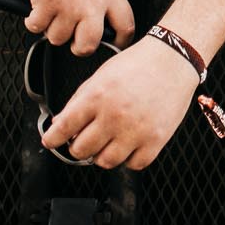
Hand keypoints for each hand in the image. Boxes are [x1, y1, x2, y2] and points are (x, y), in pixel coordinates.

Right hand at [16, 0, 135, 54]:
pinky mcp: (45, 4)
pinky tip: (35, 9)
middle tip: (72, 38)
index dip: (121, 40)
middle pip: (88, 45)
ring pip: (58, 38)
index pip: (126, 25)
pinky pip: (37, 28)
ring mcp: (68, 6)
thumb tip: (102, 15)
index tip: (114, 45)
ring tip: (50, 11)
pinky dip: (33, 21)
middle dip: (78, 46)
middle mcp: (91, 2)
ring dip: (51, 29)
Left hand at [42, 35, 199, 170]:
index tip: (50, 142)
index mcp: (97, 96)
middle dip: (79, 146)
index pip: (63, 128)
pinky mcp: (155, 140)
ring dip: (102, 154)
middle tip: (85, 138)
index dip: (52, 138)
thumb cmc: (138, 64)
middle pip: (81, 150)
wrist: (173, 59)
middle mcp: (114, 115)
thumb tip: (60, 123)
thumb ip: (79, 101)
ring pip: (105, 162)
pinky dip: (129, 158)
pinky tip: (129, 143)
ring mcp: (135, 130)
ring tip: (108, 141)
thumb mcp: (101, 75)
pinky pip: (133, 164)